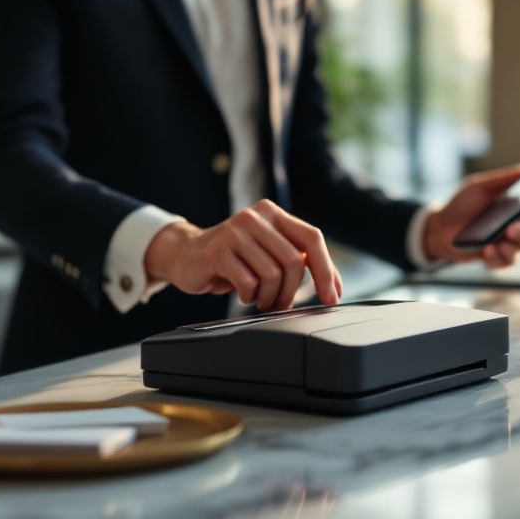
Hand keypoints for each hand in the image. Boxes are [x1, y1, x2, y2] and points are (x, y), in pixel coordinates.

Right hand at [144, 199, 342, 310]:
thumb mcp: (267, 252)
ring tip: (258, 299)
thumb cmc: (232, 258)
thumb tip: (333, 286)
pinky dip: (249, 296)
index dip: (326, 269)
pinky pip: (249, 283)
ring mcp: (235, 232)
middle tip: (281, 305)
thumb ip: (297, 260)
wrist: (186, 255)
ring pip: (273, 275)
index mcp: (273, 213)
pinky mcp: (218, 251)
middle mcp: (255, 216)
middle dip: (291, 292)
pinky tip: (242, 293)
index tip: (332, 296)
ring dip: (269, 297)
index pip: (312, 237)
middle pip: (294, 261)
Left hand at [423, 164, 519, 267]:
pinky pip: (507, 261)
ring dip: (514, 243)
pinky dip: (498, 257)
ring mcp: (510, 242)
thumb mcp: (477, 187)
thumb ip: (500, 179)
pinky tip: (488, 250)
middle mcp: (519, 223)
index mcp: (519, 204)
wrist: (440, 228)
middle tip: (515, 226)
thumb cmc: (461, 204)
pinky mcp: (499, 258)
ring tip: (500, 239)